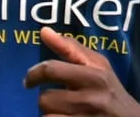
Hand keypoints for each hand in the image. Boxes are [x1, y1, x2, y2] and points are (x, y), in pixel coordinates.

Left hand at [24, 27, 139, 116]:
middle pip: (45, 99)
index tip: (29, 81)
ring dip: (50, 114)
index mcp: (94, 74)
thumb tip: (44, 31)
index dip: (34, 74)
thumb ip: (70, 48)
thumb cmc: (110, 90)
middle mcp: (93, 97)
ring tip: (62, 112)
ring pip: (47, 116)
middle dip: (45, 100)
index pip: (52, 69)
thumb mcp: (98, 65)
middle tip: (52, 100)